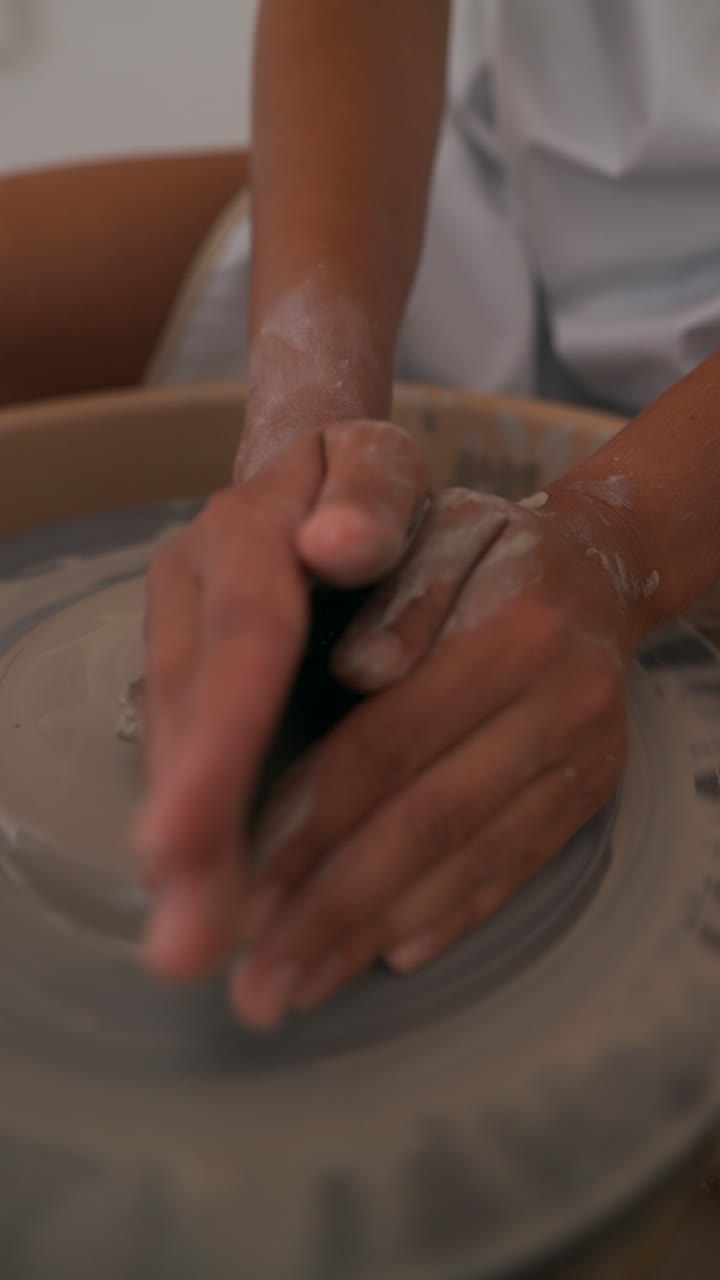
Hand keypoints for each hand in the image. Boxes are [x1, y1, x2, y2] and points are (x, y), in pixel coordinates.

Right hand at [132, 419, 428, 978]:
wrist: (319, 482)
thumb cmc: (365, 482)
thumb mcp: (379, 463)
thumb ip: (370, 494)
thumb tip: (338, 545)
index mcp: (247, 532)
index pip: (243, 639)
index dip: (219, 739)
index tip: (185, 839)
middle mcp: (198, 592)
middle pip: (191, 714)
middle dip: (189, 827)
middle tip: (186, 943)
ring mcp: (189, 639)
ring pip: (180, 748)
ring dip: (188, 853)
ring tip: (191, 948)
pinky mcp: (198, 683)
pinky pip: (197, 761)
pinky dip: (205, 835)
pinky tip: (210, 904)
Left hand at [232, 486, 649, 1027]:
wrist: (600, 565)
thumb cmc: (483, 547)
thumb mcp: (436, 532)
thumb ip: (397, 597)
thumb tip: (356, 673)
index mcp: (511, 629)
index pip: (388, 742)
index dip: (308, 824)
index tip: (236, 893)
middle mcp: (561, 699)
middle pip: (427, 820)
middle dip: (331, 909)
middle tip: (255, 986)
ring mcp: (585, 754)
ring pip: (470, 859)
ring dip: (376, 933)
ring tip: (297, 988)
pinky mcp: (594, 792)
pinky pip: (519, 867)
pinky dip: (451, 917)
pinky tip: (388, 958)